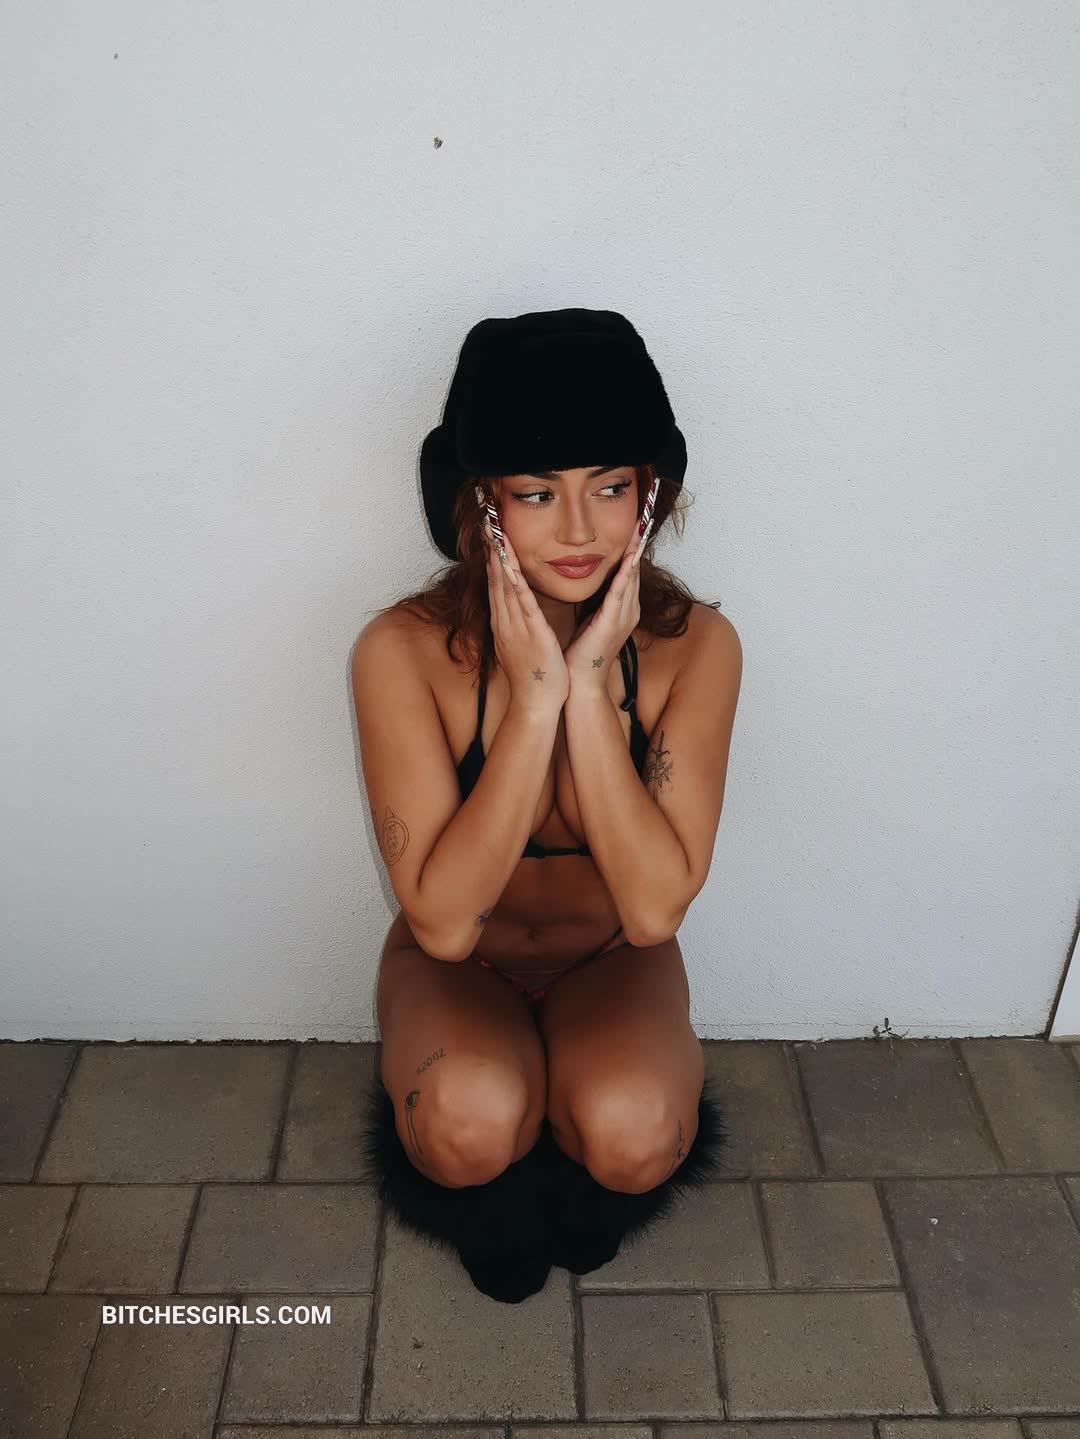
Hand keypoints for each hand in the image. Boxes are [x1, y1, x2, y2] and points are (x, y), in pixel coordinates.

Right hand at [483, 518, 569, 712]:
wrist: (535, 702)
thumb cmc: (534, 675)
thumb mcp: (521, 642)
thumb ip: (518, 622)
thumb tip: (516, 607)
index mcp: (505, 622)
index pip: (496, 583)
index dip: (493, 556)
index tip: (491, 533)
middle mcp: (505, 621)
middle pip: (495, 578)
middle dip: (491, 549)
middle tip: (487, 522)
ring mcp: (515, 626)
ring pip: (504, 586)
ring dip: (499, 559)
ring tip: (495, 533)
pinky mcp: (531, 633)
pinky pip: (522, 604)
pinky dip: (515, 583)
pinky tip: (510, 566)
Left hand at [563, 528, 640, 693]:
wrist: (581, 683)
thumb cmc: (582, 654)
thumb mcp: (592, 619)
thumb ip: (598, 601)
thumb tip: (596, 583)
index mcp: (622, 608)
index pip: (628, 570)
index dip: (632, 547)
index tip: (634, 523)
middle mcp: (628, 609)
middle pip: (634, 568)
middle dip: (638, 542)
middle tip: (643, 515)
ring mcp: (624, 616)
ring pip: (631, 575)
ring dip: (635, 550)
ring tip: (640, 527)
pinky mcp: (613, 622)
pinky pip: (620, 591)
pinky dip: (626, 572)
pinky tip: (630, 557)